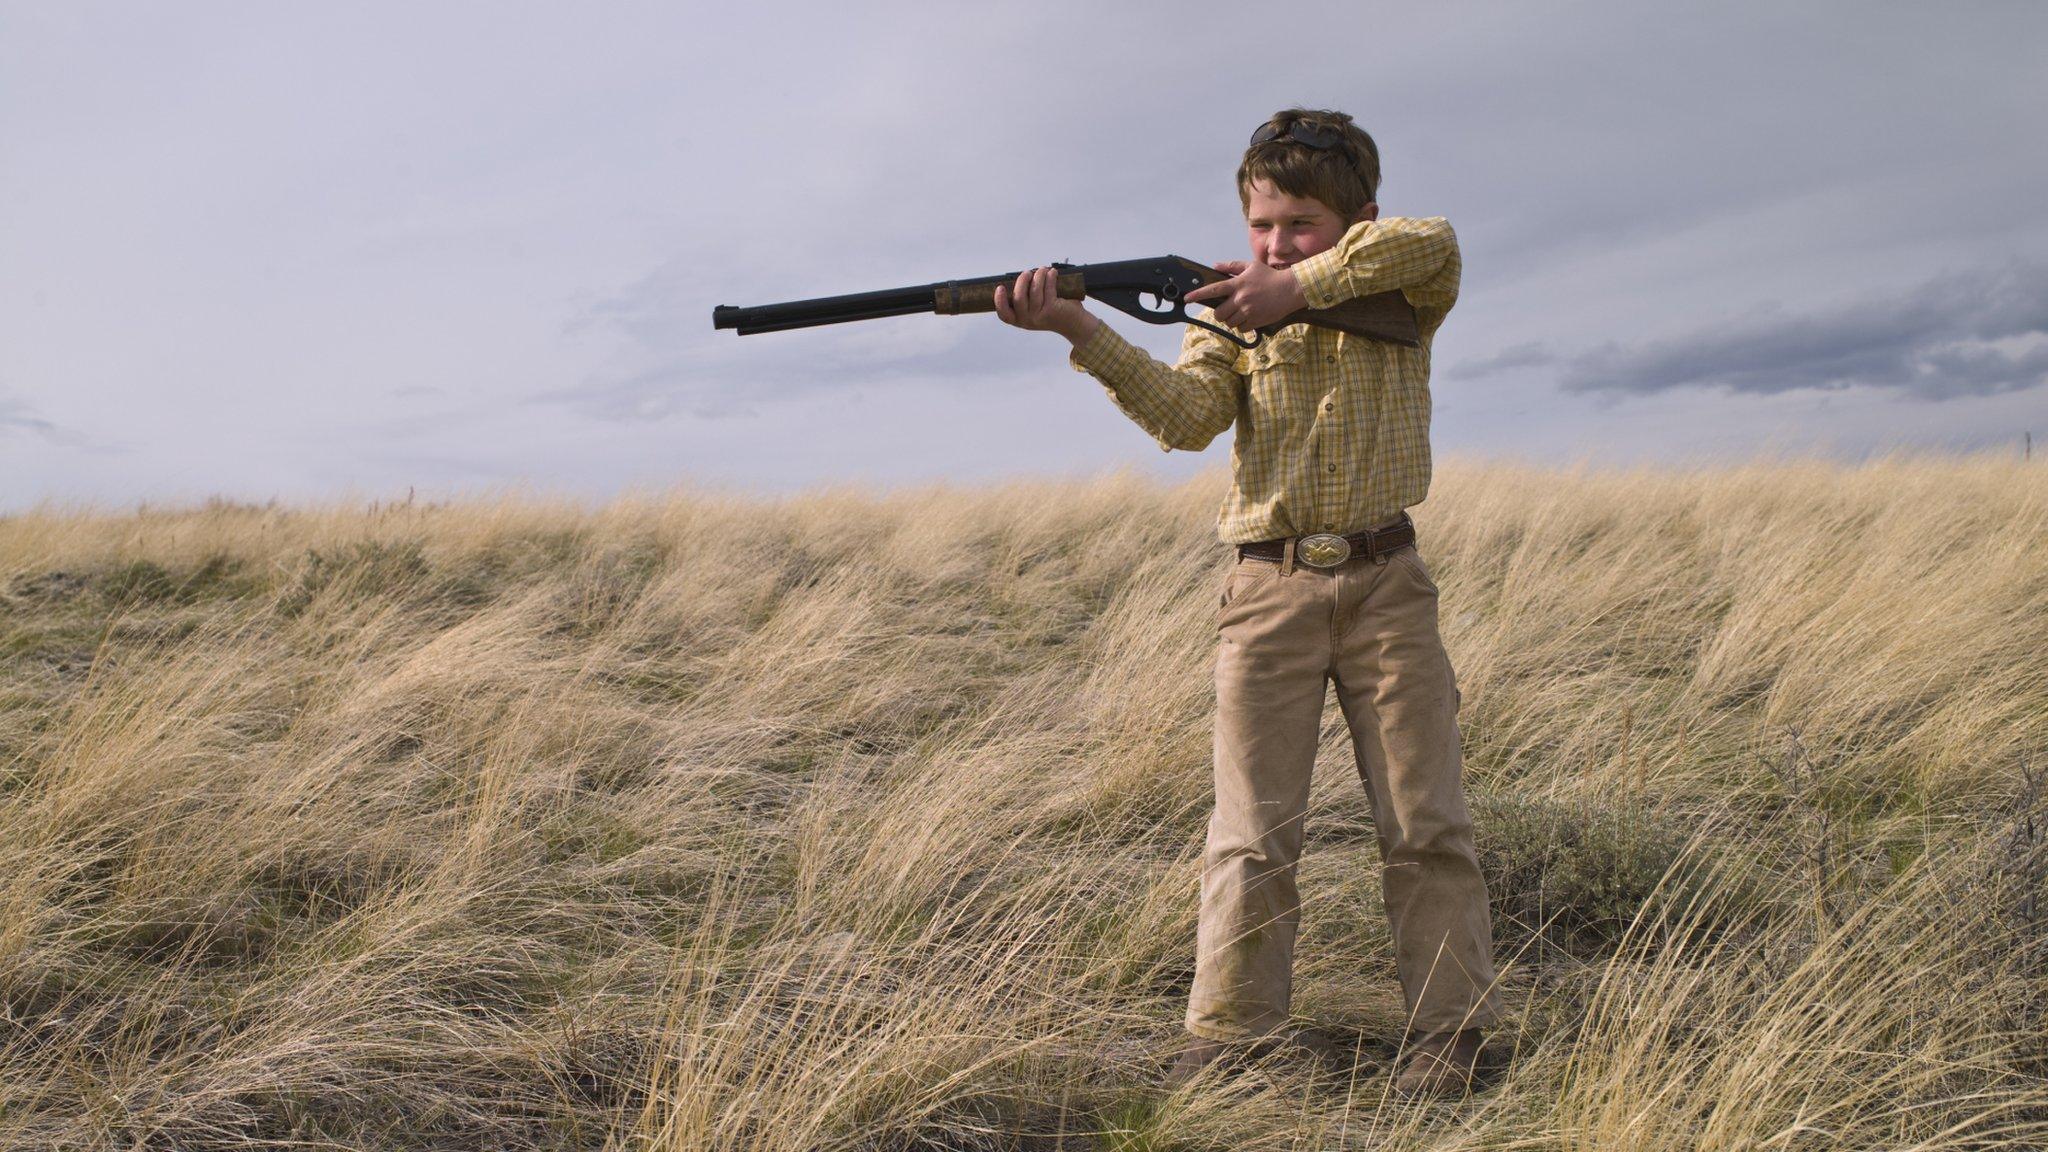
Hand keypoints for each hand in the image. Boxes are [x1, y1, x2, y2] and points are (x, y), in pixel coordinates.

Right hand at [994, 265, 1098, 344]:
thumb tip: (1022, 276)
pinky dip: (1050, 277)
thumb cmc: (1054, 312)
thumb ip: (1026, 297)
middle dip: (1022, 281)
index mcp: (1020, 320)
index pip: (1004, 314)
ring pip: (1034, 290)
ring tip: (1043, 269)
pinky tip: (1052, 272)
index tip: (1000, 287)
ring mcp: (1039, 316)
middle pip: (1018, 298)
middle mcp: (1028, 321)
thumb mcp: (1035, 309)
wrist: (1075, 324)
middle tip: (1027, 272)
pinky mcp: (1052, 309)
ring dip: (1038, 275)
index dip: (999, 301)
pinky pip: (1048, 288)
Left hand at [1183, 260, 1307, 330]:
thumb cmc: (1270, 276)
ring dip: (1231, 320)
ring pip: (1229, 322)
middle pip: (1218, 313)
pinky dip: (1242, 326)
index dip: (1197, 294)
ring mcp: (1248, 311)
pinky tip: (1249, 318)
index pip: (1212, 290)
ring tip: (1241, 312)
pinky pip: (1241, 328)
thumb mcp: (1251, 266)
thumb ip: (1232, 266)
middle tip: (1226, 310)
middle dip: (1220, 313)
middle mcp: (1240, 298)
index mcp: (1237, 284)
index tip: (1187, 298)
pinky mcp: (1256, 320)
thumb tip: (1216, 265)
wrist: (1290, 289)